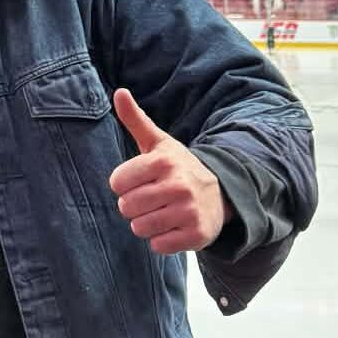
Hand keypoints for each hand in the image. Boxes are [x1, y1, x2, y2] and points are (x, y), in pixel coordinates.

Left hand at [108, 89, 229, 254]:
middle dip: (133, 206)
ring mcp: (189, 211)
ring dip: (145, 224)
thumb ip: (135, 119)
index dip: (124, 185)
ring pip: (140, 228)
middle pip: (126, 207)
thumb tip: (118, 92)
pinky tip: (174, 227)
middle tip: (152, 199)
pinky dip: (161, 240)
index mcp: (164, 161)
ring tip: (162, 212)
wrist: (220, 193)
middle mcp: (178, 185)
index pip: (117, 182)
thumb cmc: (177, 167)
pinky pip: (158, 246)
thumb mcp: (158, 143)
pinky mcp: (197, 235)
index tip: (141, 181)